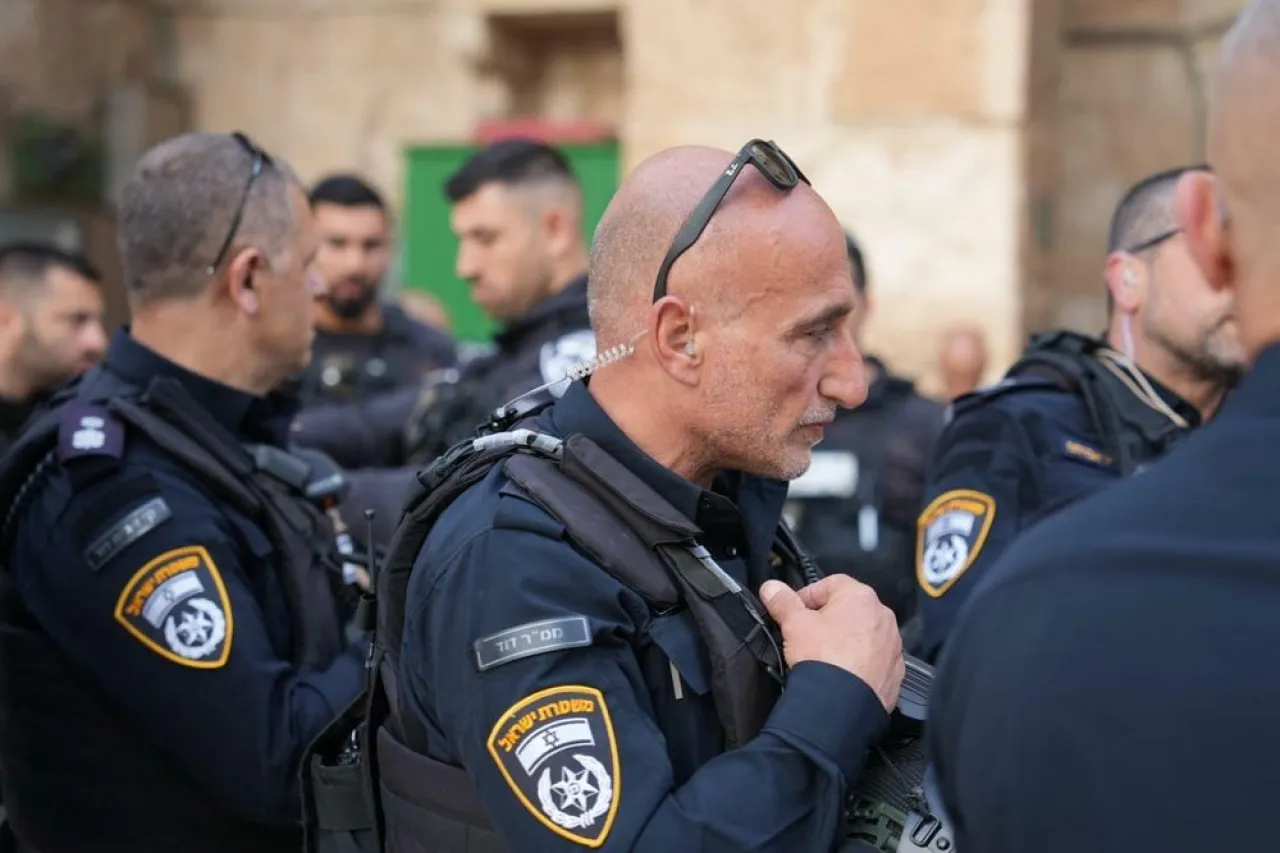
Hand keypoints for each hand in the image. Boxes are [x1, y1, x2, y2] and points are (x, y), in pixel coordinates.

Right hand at [760, 574, 904, 711]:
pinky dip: (860, 662)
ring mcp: (892, 645)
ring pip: (864, 634)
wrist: (842, 704)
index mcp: (860, 596)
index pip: (830, 584)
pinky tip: (843, 674)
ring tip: (825, 657)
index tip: (794, 611)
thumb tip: (771, 587)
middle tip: (808, 635)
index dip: (808, 596)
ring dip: (846, 640)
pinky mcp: (895, 671)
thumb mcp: (793, 623)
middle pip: (850, 609)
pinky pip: (874, 659)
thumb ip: (782, 601)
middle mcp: (883, 616)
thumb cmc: (821, 656)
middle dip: (828, 618)